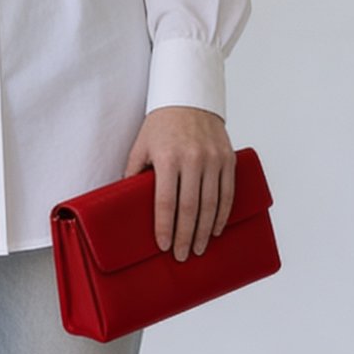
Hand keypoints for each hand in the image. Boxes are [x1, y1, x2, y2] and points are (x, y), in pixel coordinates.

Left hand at [123, 106, 235, 260]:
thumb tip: (124, 203)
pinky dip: (222, 214)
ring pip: (211, 203)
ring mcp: (213, 159)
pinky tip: (216, 229)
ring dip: (205, 231)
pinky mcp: (228, 159)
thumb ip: (133, 173)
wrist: (190, 97)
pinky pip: (228, 192)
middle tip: (181, 256)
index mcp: (168, 158)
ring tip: (198, 248)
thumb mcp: (141, 145)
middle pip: (190, 207)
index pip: (166, 201)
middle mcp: (193, 159)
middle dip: (185, 236)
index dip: (165, 227)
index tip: (163, 246)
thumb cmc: (161, 124)